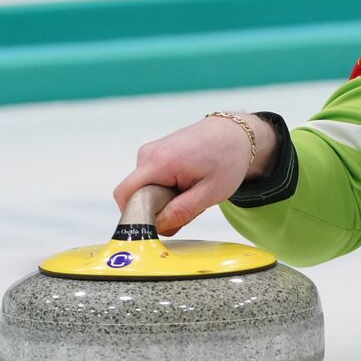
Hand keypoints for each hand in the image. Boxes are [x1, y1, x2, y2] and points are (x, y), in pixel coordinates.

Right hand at [113, 114, 266, 235]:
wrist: (235, 133)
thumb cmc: (227, 158)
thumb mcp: (210, 192)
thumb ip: (182, 211)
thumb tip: (157, 226)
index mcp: (158, 162)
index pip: (124, 195)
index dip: (135, 215)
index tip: (159, 224)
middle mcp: (148, 154)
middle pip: (136, 196)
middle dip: (158, 210)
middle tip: (189, 206)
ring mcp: (150, 152)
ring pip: (145, 190)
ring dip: (165, 200)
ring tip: (192, 191)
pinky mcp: (155, 154)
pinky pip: (151, 182)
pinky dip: (167, 190)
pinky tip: (188, 184)